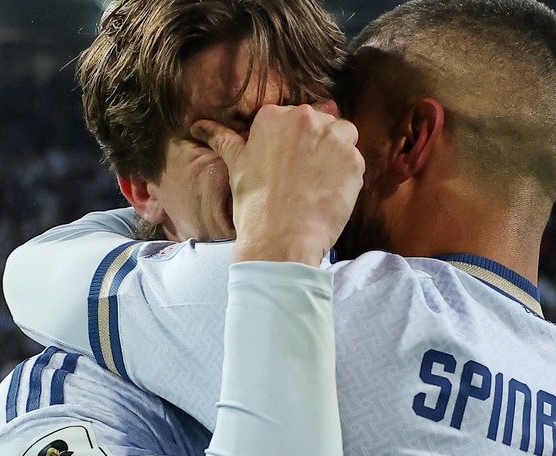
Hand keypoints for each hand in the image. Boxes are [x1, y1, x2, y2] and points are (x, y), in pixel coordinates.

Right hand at [191, 101, 363, 264]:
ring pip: (344, 136)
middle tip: (305, 176)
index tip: (292, 163)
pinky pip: (355, 161)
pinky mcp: (353, 159)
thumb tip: (200, 127)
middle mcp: (304, 118)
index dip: (296, 142)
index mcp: (273, 116)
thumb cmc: (255, 205)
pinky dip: (347, 177)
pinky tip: (330, 195)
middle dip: (317, 145)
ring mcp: (332, 137)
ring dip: (336, 155)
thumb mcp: (236, 167)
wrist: (280, 238)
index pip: (295, 118)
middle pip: (322, 122)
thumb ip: (224, 140)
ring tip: (320, 183)